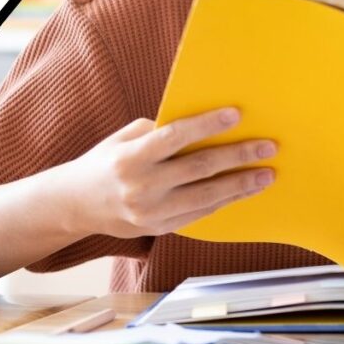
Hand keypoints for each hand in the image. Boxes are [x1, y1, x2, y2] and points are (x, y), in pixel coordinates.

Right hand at [60, 107, 276, 238]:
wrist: (75, 205)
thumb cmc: (105, 162)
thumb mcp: (123, 138)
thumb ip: (158, 131)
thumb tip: (203, 125)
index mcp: (130, 157)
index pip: (174, 137)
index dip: (207, 125)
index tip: (236, 114)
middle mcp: (141, 186)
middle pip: (198, 169)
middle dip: (238, 156)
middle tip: (268, 147)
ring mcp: (150, 212)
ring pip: (206, 197)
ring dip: (241, 185)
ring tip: (267, 174)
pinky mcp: (159, 229)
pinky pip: (199, 214)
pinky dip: (224, 201)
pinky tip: (244, 191)